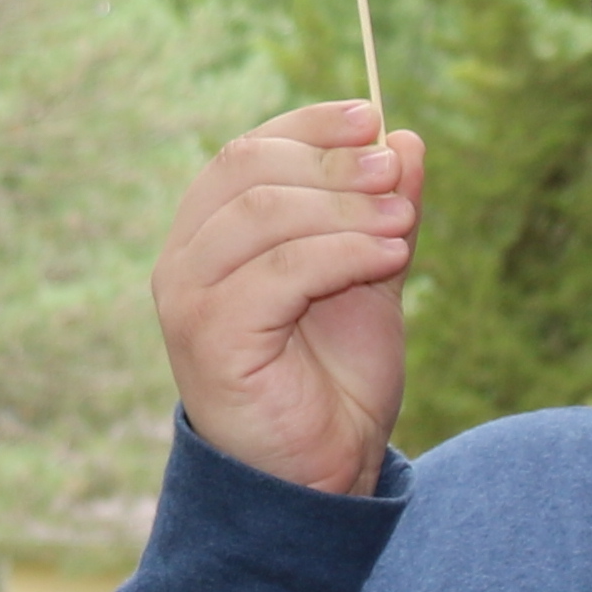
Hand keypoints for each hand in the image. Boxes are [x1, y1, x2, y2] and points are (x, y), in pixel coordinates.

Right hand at [157, 98, 420, 495]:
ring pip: (262, 214)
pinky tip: (391, 255)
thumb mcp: (370, 278)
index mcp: (212, 234)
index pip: (246, 150)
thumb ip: (380, 211)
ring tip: (405, 222)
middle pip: (248, 169)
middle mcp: (186, 258)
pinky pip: (278, 272)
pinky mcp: (210, 337)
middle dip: (331, 164)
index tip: (372, 118)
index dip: (308, 124)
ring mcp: (189, 297)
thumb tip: (404, 139)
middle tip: (394, 174)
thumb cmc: (336, 380)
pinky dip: (341, 253)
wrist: (324, 473)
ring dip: (344, 208)